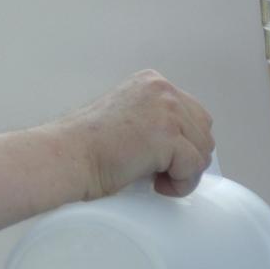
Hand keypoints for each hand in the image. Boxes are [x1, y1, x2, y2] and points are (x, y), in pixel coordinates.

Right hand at [58, 70, 214, 199]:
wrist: (65, 157)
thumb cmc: (83, 147)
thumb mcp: (124, 117)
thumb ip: (152, 119)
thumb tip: (178, 146)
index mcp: (151, 82)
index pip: (191, 112)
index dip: (182, 141)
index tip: (159, 158)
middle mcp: (162, 90)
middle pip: (203, 129)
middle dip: (187, 156)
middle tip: (159, 172)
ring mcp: (166, 111)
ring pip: (203, 149)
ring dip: (184, 172)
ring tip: (156, 180)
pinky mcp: (166, 137)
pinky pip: (194, 167)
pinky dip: (180, 184)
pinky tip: (157, 186)